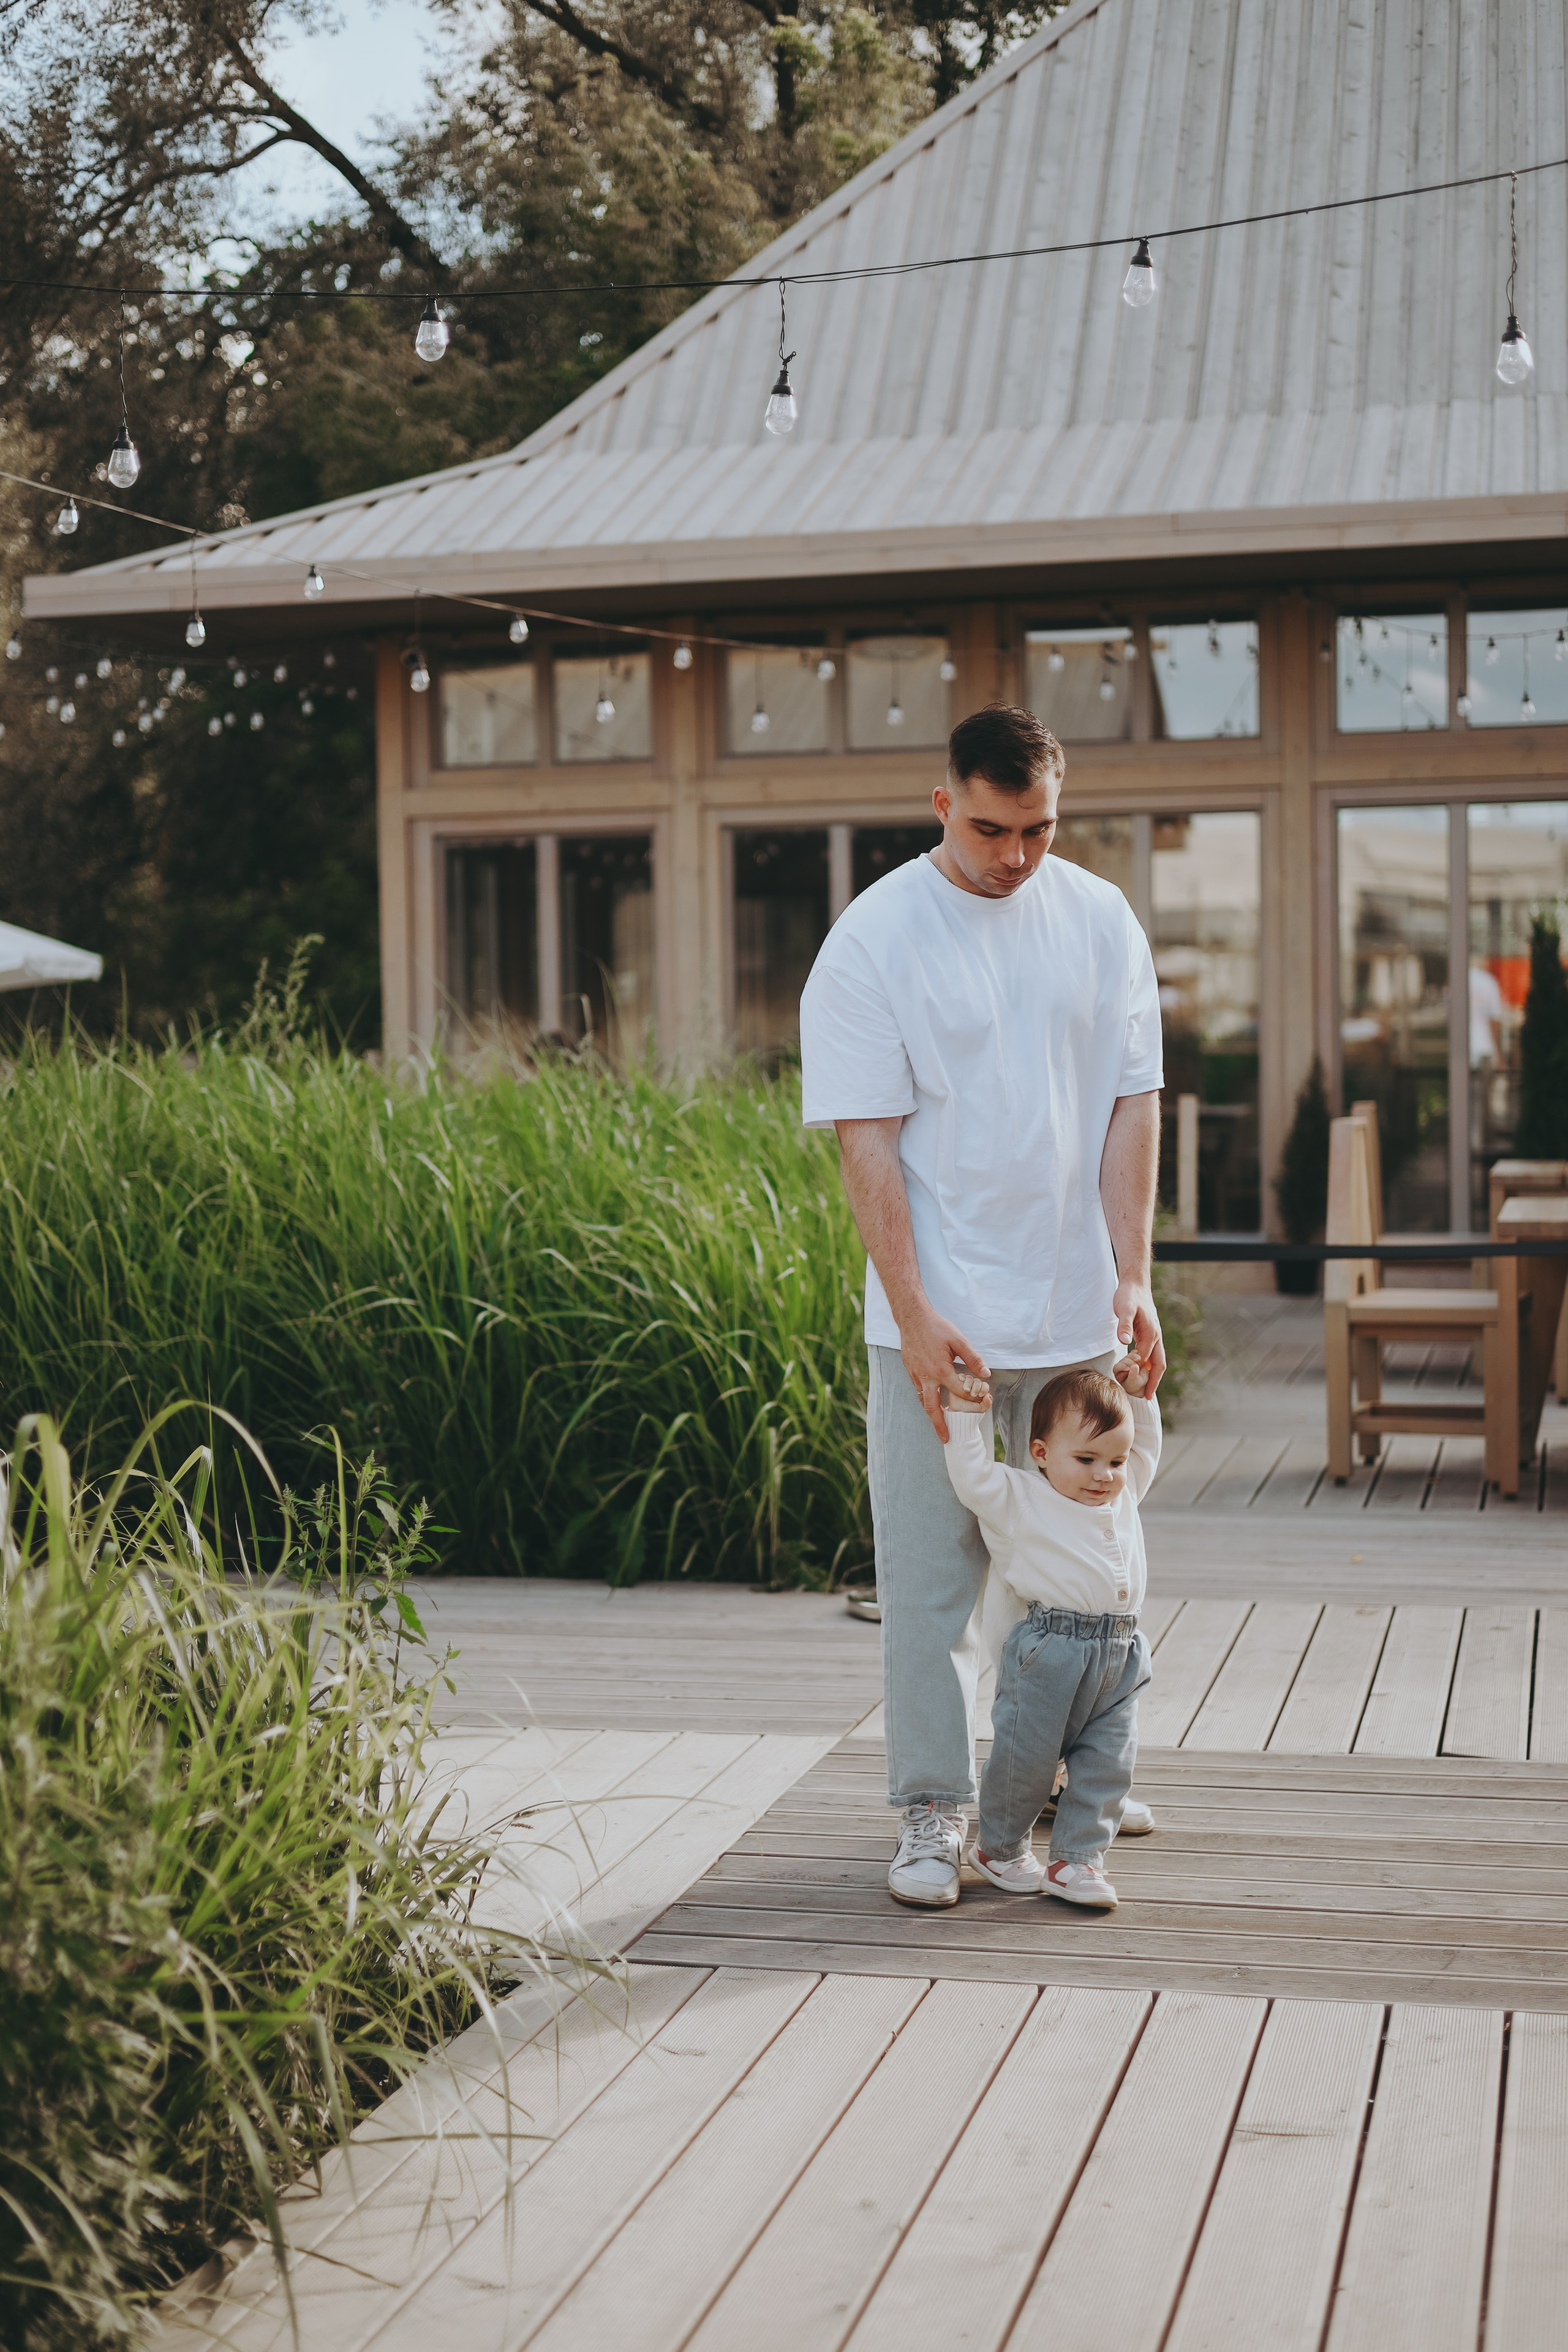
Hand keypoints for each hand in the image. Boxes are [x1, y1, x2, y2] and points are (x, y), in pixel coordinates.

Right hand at [900, 1308, 990, 1440]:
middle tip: (946, 1439)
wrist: (912, 1318)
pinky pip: (918, 1390)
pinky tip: (931, 1401)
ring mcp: (916, 1375)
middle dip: (939, 1425)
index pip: (958, 1392)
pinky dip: (925, 1399)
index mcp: (941, 1370)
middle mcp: (927, 1377)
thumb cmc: (937, 1328)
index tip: (979, 1400)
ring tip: (939, 1425)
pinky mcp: (910, 1371)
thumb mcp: (959, 1340)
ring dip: (931, 1413)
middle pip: (932, 1408)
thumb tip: (986, 1374)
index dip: (971, 1397)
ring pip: (923, 1400)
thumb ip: (973, 1359)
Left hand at [1112, 1275, 1165, 1397]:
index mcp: (1151, 1333)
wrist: (1135, 1284)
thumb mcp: (1123, 1309)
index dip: (1138, 1373)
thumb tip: (1125, 1342)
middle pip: (1158, 1364)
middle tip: (1147, 1398)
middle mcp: (1155, 1337)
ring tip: (1146, 1390)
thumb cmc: (1128, 1296)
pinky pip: (1152, 1354)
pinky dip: (1149, 1366)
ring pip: (1157, 1360)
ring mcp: (1154, 1336)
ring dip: (1152, 1376)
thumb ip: (1124, 1325)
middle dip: (1154, 1382)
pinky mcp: (1149, 1334)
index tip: (1130, 1386)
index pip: (1145, 1360)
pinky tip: (1142, 1372)